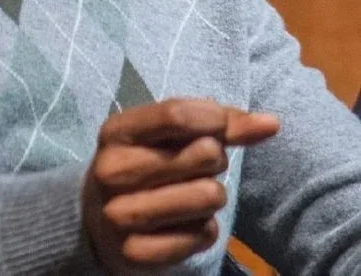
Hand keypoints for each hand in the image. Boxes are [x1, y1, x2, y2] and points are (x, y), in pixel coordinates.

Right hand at [82, 98, 279, 270]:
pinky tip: (183, 224)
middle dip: (214, 159)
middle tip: (195, 167)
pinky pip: (202, 235)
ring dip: (213, 195)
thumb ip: (217, 123)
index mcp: (116, 132)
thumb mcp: (165, 135)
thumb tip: (272, 123)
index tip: (219, 126)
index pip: (176, 114)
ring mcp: (119, 214)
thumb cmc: (144, 163)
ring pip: (209, 195)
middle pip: (204, 154)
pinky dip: (204, 229)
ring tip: (191, 195)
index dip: (214, 118)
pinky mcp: (135, 254)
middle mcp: (112, 170)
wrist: (95, 220)